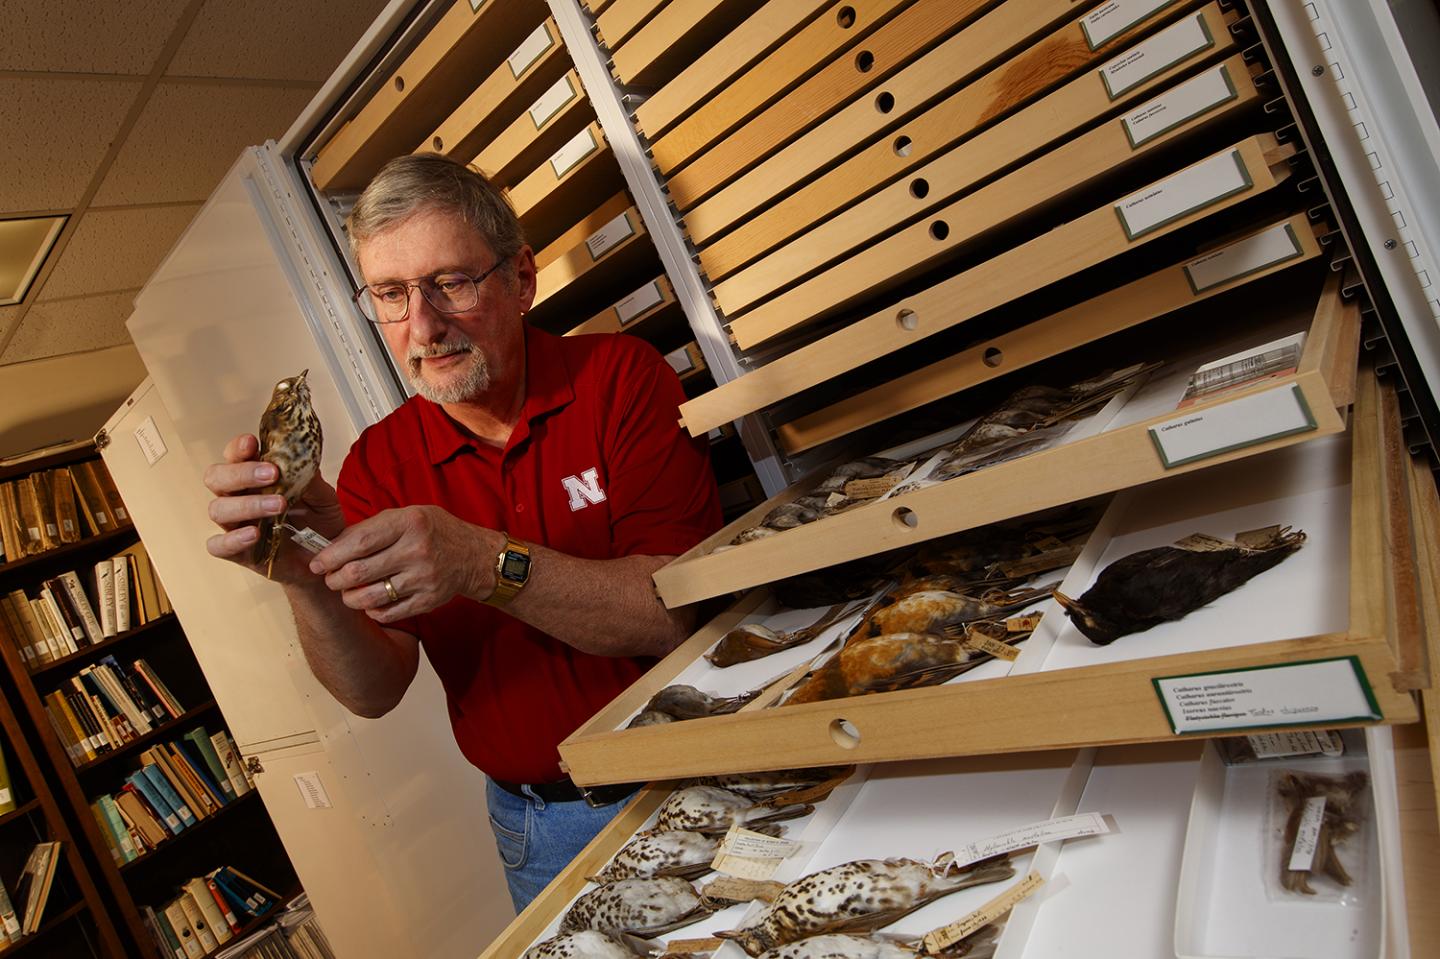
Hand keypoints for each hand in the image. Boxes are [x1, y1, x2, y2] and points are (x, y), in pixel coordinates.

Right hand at [203, 433, 344, 583]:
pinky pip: (218, 545)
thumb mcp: (323, 499)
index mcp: (254, 478)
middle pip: (216, 478)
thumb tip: (304, 458)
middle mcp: (238, 498)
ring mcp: (235, 525)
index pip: (234, 456)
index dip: (238, 448)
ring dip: (247, 504)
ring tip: (279, 505)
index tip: (252, 443)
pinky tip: (254, 534)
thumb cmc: (318, 523)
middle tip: (271, 474)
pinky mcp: (238, 553)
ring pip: (217, 509)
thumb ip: (311, 480)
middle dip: (240, 473)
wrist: (326, 561)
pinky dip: (233, 539)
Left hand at [307, 506, 501, 622]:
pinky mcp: (428, 600)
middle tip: (329, 579)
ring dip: (349, 598)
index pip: (359, 542)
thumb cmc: (434, 532)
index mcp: (409, 523)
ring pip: (370, 597)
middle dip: (335, 579)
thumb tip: (332, 545)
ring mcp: (424, 578)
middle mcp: (417, 550)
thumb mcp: (407, 516)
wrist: (474, 556)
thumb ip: (372, 528)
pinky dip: (372, 611)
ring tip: (346, 593)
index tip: (316, 563)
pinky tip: (369, 603)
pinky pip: (388, 613)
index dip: (331, 555)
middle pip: (359, 572)